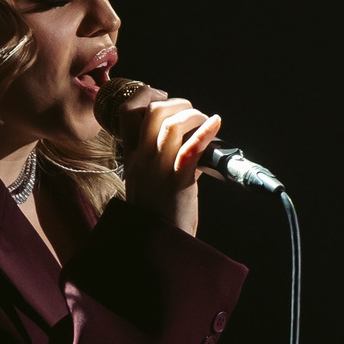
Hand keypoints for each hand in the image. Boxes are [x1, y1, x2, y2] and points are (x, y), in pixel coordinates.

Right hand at [111, 83, 217, 236]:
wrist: (156, 247)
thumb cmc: (157, 218)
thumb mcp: (148, 183)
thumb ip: (158, 162)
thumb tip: (186, 145)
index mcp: (132, 158)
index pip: (125, 114)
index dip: (144, 96)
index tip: (162, 97)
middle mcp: (141, 159)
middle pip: (150, 111)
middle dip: (175, 102)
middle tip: (190, 111)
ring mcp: (157, 169)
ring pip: (170, 124)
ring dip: (192, 114)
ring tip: (204, 119)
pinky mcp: (177, 181)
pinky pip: (190, 147)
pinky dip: (206, 131)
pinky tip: (217, 123)